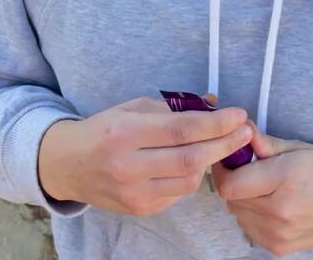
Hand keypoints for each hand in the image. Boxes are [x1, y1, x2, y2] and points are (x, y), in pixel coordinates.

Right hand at [38, 95, 251, 216]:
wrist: (66, 165)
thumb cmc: (104, 130)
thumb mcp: (132, 108)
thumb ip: (173, 107)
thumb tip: (214, 102)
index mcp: (125, 133)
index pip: (182, 130)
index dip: (216, 123)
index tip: (239, 115)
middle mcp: (127, 165)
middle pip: (190, 158)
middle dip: (225, 144)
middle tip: (246, 132)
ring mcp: (133, 192)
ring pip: (189, 180)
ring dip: (211, 161)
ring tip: (220, 145)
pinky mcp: (139, 209)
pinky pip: (178, 193)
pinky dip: (191, 176)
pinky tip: (194, 162)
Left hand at [210, 121, 312, 256]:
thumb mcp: (299, 148)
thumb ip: (265, 143)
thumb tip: (240, 130)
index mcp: (285, 179)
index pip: (230, 184)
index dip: (225, 169)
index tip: (230, 158)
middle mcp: (280, 211)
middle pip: (232, 199)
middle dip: (235, 182)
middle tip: (249, 170)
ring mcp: (279, 234)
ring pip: (238, 214)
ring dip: (243, 200)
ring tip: (264, 188)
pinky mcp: (279, 248)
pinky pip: (249, 228)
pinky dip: (253, 216)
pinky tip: (271, 204)